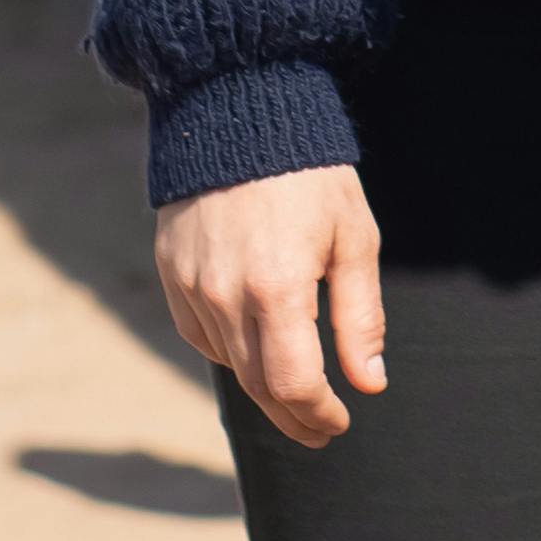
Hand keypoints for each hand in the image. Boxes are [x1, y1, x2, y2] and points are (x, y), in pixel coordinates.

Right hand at [155, 161, 385, 447]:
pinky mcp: (171, 274)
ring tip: (297, 397)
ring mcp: (190, 286)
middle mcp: (224, 295)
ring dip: (264, 389)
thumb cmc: (310, 174)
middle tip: (322, 429)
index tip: (340, 422)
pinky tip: (256, 348)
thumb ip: (361, 316)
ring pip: (227, 364)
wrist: (239, 111)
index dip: (317, 414)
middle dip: (293, 417)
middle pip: (257, 387)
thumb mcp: (354, 238)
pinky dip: (230, 352)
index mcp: (277, 287)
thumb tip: (369, 383)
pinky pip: (200, 334)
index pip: (292, 385)